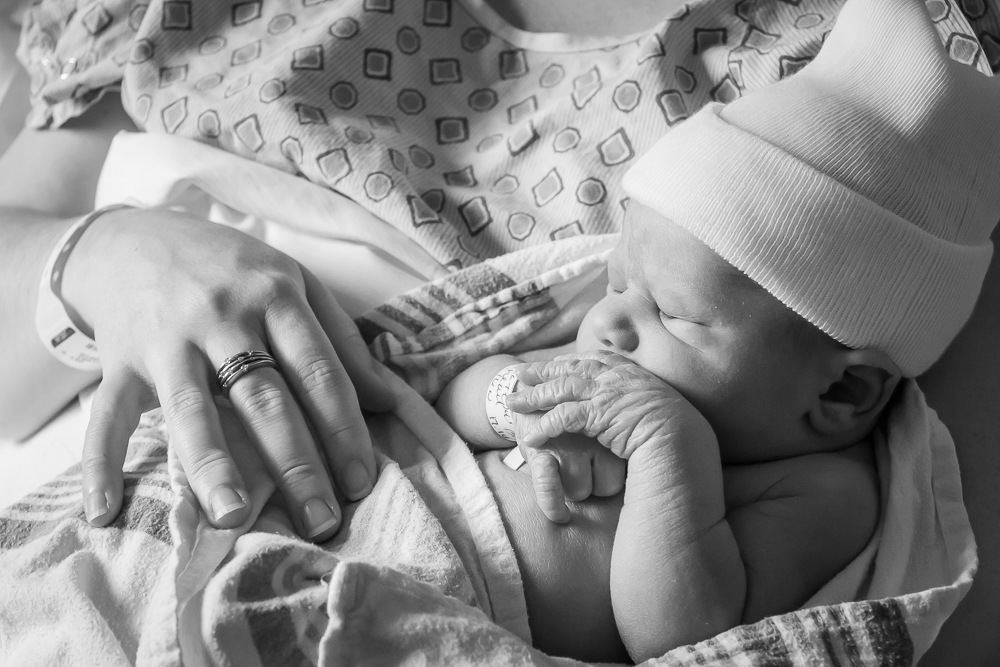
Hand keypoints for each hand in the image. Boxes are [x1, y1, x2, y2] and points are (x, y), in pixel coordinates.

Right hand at [65, 207, 394, 540]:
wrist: (135, 238)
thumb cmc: (232, 270)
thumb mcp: (295, 284)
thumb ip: (342, 341)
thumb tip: (390, 401)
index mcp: (276, 295)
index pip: (318, 370)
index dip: (344, 429)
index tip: (361, 482)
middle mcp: (222, 316)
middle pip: (264, 397)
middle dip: (295, 462)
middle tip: (320, 521)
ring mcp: (167, 339)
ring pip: (191, 408)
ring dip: (213, 465)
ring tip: (234, 516)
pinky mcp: (119, 359)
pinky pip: (108, 414)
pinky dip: (101, 463)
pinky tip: (105, 512)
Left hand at [507, 351, 708, 520]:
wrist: (686, 443)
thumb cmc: (676, 433)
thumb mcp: (656, 407)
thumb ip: (637, 400)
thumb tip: (626, 408)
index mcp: (631, 372)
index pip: (591, 359)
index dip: (566, 362)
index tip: (550, 365)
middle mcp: (617, 376)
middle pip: (570, 368)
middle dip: (541, 372)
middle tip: (518, 376)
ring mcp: (608, 392)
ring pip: (561, 389)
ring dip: (534, 397)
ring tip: (513, 405)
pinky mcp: (600, 413)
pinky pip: (564, 417)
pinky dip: (545, 426)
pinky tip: (532, 437)